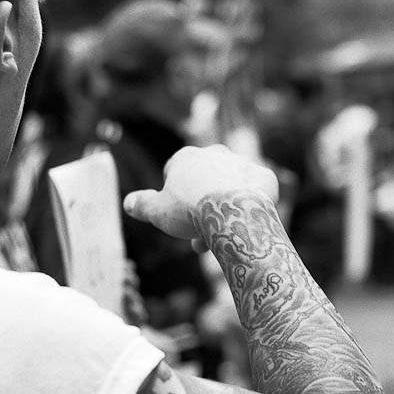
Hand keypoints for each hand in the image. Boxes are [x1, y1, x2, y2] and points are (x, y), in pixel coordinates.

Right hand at [123, 144, 278, 240]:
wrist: (233, 213)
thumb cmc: (191, 211)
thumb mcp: (158, 211)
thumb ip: (142, 204)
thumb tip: (129, 202)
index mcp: (187, 157)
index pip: (176, 176)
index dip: (175, 202)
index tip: (178, 223)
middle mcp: (216, 154)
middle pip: (205, 185)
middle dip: (201, 211)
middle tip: (201, 239)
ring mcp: (242, 164)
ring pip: (230, 190)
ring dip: (225, 210)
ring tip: (222, 238)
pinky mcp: (265, 177)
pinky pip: (257, 192)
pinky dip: (251, 206)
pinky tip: (247, 223)